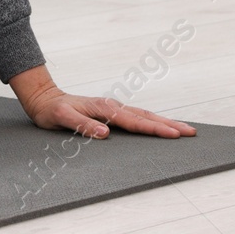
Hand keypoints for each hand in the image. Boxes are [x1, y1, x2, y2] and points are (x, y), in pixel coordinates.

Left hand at [10, 65, 195, 138]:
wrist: (43, 99)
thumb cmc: (51, 110)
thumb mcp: (61, 118)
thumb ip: (81, 125)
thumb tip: (104, 133)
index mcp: (104, 108)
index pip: (134, 122)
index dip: (155, 129)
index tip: (174, 134)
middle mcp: (112, 106)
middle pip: (146, 116)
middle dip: (169, 124)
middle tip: (191, 132)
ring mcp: (112, 108)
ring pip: (143, 115)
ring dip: (164, 122)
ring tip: (183, 129)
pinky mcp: (110, 112)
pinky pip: (136, 117)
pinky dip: (151, 121)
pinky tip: (159, 125)